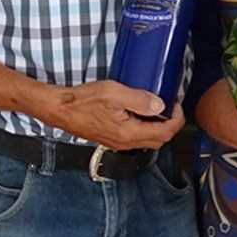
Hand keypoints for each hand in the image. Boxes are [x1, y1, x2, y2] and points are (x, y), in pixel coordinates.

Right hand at [46, 81, 184, 150]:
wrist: (60, 110)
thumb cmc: (83, 101)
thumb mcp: (114, 92)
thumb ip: (139, 99)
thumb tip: (160, 105)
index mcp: (129, 133)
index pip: (164, 133)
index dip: (176, 120)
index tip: (177, 105)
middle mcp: (125, 143)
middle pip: (159, 140)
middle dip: (170, 125)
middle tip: (171, 107)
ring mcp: (117, 143)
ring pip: (147, 141)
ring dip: (157, 127)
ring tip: (158, 108)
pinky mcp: (111, 139)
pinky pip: (135, 138)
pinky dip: (145, 128)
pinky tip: (140, 113)